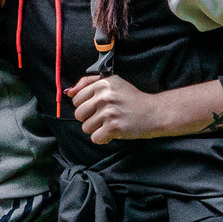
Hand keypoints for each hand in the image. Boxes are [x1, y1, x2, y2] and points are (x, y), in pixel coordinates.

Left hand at [69, 74, 222, 144]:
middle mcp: (104, 96)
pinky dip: (103, 138)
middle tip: (105, 117)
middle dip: (89, 118)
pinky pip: (95, 138)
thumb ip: (88, 84)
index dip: (85, 106)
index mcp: (103, 83)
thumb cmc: (132, 99)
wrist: (154, 112)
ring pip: (85, 127)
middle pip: (78, 114)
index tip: (98, 107)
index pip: (76, 99)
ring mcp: (109, 112)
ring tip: (111, 123)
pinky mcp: (113, 127)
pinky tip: (114, 131)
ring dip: (97, 129)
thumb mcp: (113, 83)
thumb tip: (68, 92)